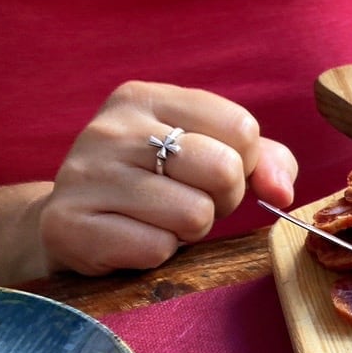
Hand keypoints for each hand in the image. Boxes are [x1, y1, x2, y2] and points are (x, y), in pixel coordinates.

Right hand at [37, 81, 297, 274]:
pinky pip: (156, 249)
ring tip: (160, 219)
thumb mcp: (210, 152)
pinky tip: (133, 238)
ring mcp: (86, 174)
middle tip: (191, 201)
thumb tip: (282, 192)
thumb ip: (264, 160)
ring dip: (190, 229)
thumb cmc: (157, 183)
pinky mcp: (69, 224)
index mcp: (146, 98)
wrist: (73, 219)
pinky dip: (158, 253)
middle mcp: (112, 129)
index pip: (241, 127)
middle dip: (223, 199)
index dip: (244, 163)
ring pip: (194, 214)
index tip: (215, 175)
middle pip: (223, 169)